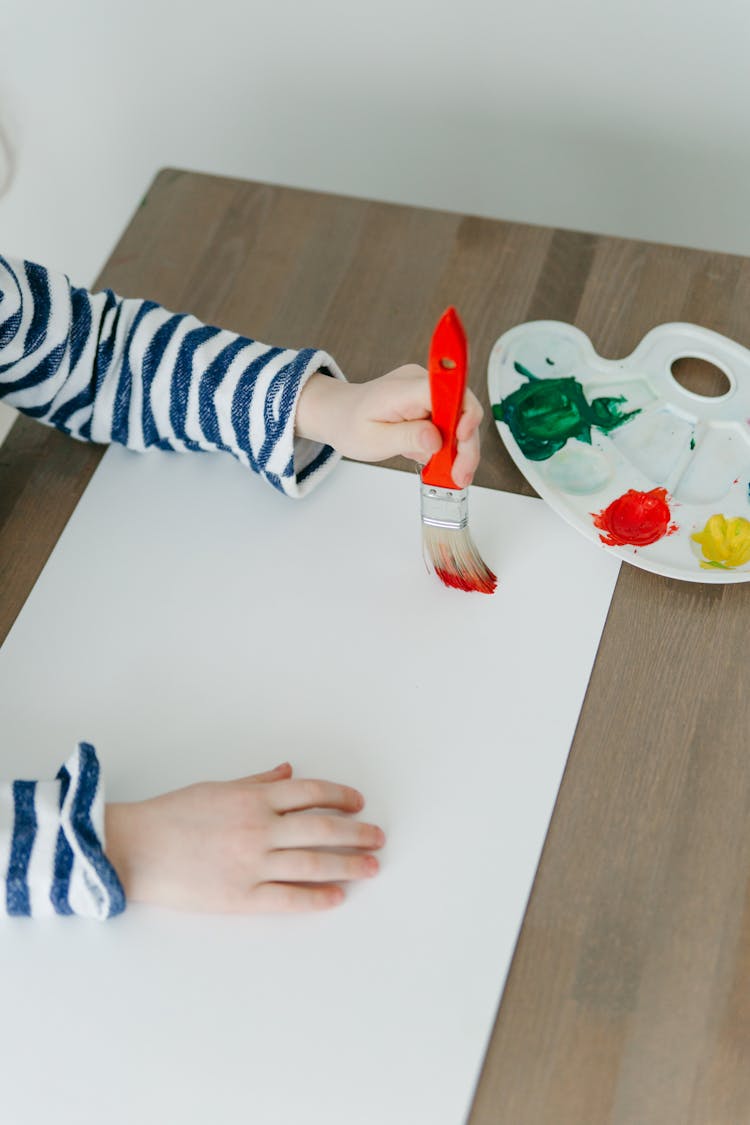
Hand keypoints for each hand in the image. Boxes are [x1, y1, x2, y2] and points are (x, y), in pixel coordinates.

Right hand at [104, 763, 384, 913]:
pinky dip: (316, 897)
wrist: (134, 848)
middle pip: (320, 827)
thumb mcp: (217, 788)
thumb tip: (289, 771)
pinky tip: (337, 896)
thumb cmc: (172, 815)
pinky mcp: (240, 896)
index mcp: (253, 798)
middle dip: (355, 832)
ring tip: (371, 866)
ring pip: (312, 862)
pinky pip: (288, 897)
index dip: (340, 796)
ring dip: (347, 863)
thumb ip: (256, 782)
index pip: (310, 793)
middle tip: (378, 837)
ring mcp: (251, 863)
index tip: (359, 803)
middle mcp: (259, 828)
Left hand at [296, 366, 483, 487]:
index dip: (463, 412)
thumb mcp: (374, 440)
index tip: (462, 438)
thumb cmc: (351, 424)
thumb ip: (406, 438)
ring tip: (452, 476)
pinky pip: (450, 424)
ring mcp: (427, 392)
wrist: (340, 415)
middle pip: (461, 409)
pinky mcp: (430, 404)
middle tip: (460, 475)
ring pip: (460, 420)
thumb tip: (436, 439)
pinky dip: (449, 447)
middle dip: (465, 445)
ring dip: (460, 451)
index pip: (447, 390)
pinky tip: (439, 463)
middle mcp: (421, 383)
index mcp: (404, 387)